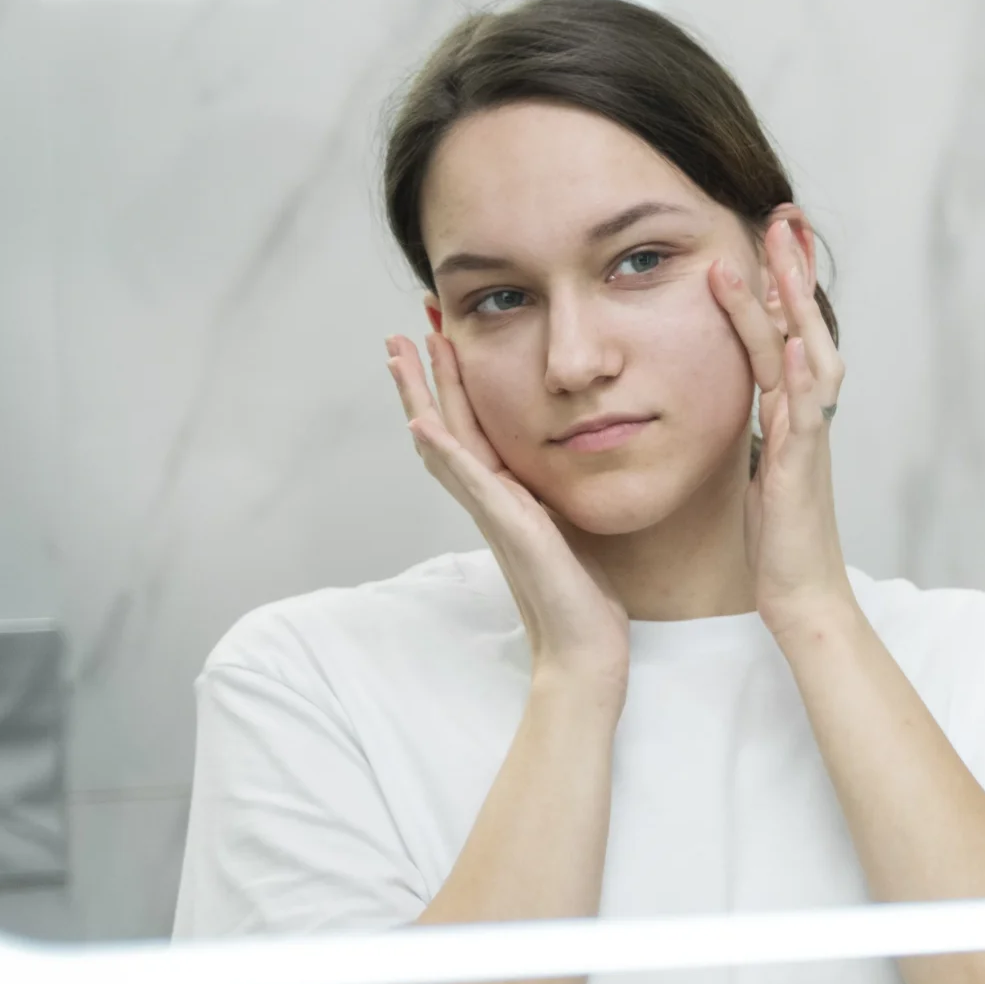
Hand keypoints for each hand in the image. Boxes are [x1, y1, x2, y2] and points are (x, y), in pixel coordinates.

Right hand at [387, 333, 629, 698]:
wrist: (585, 649)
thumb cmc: (583, 597)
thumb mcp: (572, 527)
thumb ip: (556, 498)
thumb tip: (564, 471)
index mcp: (507, 497)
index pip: (470, 431)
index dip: (452, 387)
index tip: (440, 341)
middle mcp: (491, 502)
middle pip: (444, 428)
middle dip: (423, 380)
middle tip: (399, 333)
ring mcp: (495, 514)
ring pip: (446, 445)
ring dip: (420, 399)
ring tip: (399, 356)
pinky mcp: (510, 530)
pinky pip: (471, 483)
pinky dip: (445, 452)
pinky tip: (422, 424)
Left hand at [709, 218, 852, 637]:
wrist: (803, 599)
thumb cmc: (780, 544)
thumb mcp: (763, 473)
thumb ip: (763, 431)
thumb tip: (753, 399)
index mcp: (793, 417)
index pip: (785, 336)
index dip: (778, 286)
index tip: (770, 237)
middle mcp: (807, 420)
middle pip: (806, 331)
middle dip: (794, 274)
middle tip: (784, 217)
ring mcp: (810, 442)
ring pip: (809, 359)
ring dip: (795, 307)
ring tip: (779, 258)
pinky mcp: (803, 471)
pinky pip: (805, 414)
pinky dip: (804, 374)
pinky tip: (798, 340)